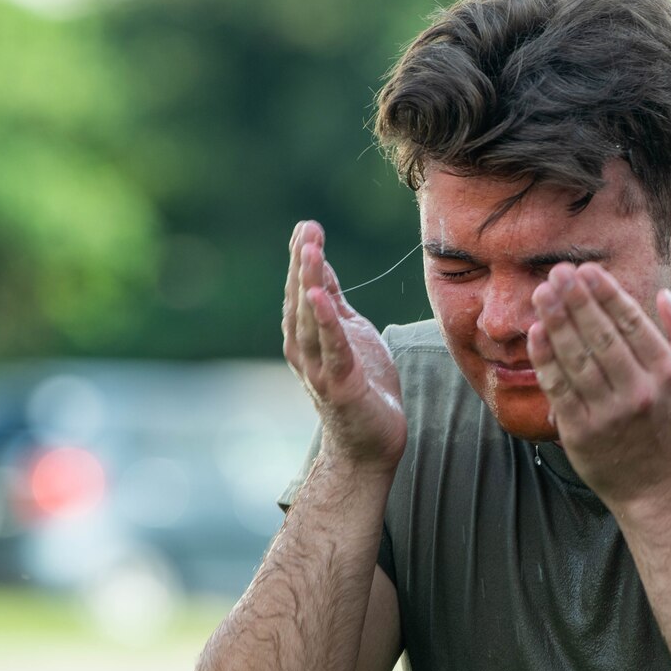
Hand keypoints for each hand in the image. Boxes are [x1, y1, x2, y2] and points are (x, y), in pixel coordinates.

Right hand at [282, 221, 404, 472]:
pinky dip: (325, 322)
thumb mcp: (351, 334)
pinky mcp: (339, 383)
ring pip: (311, 318)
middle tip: (307, 229)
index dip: (303, 258)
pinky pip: (332, 347)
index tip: (307, 227)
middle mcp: (305, 349)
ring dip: (310, 282)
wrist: (368, 444)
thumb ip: (336, 304)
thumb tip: (323, 266)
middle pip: (301, 298)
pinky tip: (320, 296)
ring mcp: (319, 367)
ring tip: (311, 250)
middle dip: (303, 262)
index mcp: (307, 336)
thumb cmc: (361, 388)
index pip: (302, 289)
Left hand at [527, 263, 670, 504]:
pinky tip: (535, 334)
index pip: (632, 324)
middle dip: (577, 300)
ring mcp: (608, 414)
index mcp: (666, 373)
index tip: (587, 270)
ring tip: (543, 293)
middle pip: (601, 337)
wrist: (656, 487)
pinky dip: (545, 359)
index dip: (607, 294)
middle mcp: (638, 392)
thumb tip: (664, 296)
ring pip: (577, 359)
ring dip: (557, 322)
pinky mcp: (580, 432)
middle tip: (558, 273)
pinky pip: (558, 389)